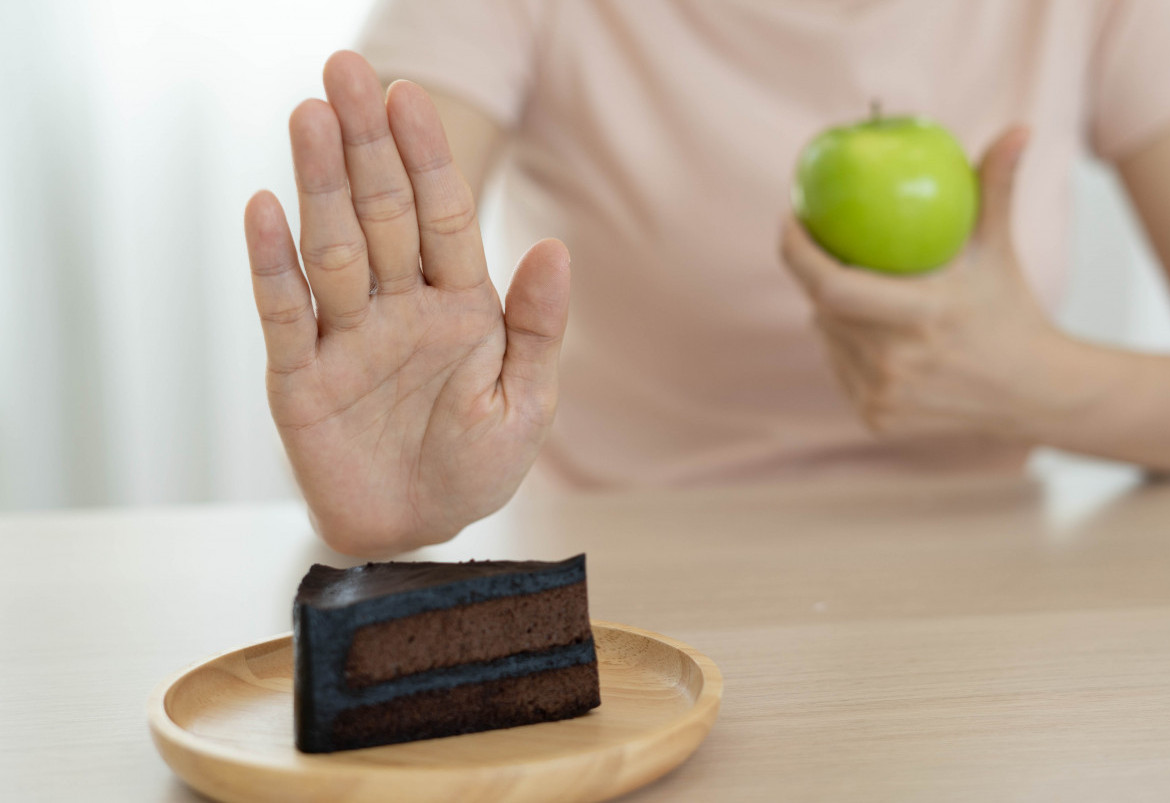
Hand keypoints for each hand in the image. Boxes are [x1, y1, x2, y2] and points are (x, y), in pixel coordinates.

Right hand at [243, 52, 568, 555]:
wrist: (418, 533)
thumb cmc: (478, 465)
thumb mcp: (527, 402)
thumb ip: (538, 327)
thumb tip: (556, 248)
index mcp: (459, 304)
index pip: (441, 216)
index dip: (427, 157)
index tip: (409, 96)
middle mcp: (398, 306)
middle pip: (379, 213)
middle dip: (365, 144)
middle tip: (345, 71)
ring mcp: (345, 336)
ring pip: (331, 247)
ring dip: (319, 185)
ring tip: (308, 116)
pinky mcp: (299, 377)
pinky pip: (283, 312)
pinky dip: (272, 264)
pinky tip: (264, 207)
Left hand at [780, 128, 1076, 441]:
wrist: (1033, 393)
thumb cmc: (1011, 313)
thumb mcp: (1001, 250)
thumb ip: (997, 187)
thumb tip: (1019, 127)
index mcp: (923, 317)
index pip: (832, 286)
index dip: (797, 253)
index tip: (790, 218)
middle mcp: (897, 363)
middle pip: (823, 308)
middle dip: (815, 272)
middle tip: (817, 243)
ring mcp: (883, 397)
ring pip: (827, 337)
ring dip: (830, 309)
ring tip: (859, 288)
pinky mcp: (876, 419)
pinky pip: (839, 368)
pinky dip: (845, 344)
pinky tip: (871, 332)